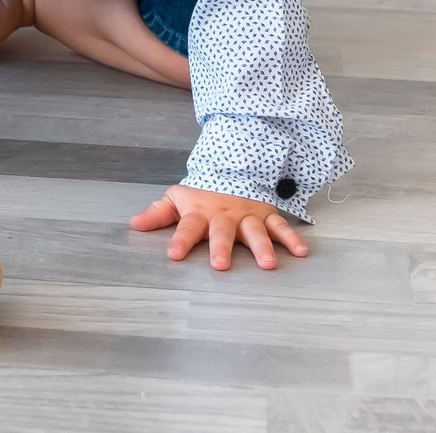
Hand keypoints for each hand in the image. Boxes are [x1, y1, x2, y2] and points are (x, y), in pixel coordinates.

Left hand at [130, 184, 308, 270]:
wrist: (230, 169)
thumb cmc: (200, 195)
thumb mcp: (176, 200)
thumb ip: (157, 214)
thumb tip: (133, 224)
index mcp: (200, 213)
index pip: (186, 228)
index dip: (180, 241)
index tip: (173, 255)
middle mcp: (224, 216)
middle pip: (222, 232)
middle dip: (221, 247)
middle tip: (220, 265)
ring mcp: (247, 216)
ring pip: (255, 231)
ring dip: (262, 247)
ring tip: (267, 265)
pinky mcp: (266, 214)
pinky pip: (281, 226)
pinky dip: (292, 238)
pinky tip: (302, 253)